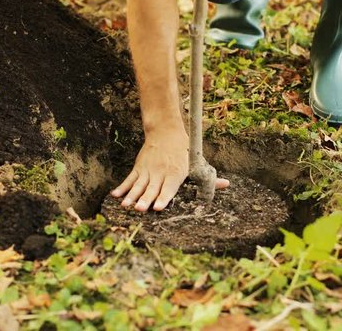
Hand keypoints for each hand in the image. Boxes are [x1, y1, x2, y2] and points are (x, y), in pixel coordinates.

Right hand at [111, 126, 229, 211]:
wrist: (166, 132)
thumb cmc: (185, 152)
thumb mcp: (197, 163)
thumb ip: (209, 178)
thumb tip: (226, 185)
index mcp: (176, 173)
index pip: (169, 188)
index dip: (164, 198)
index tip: (158, 207)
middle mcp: (161, 173)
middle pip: (152, 189)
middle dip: (145, 199)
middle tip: (140, 209)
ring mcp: (148, 170)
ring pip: (139, 185)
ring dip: (131, 196)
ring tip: (125, 206)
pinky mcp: (139, 168)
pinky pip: (129, 179)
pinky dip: (122, 188)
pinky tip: (115, 196)